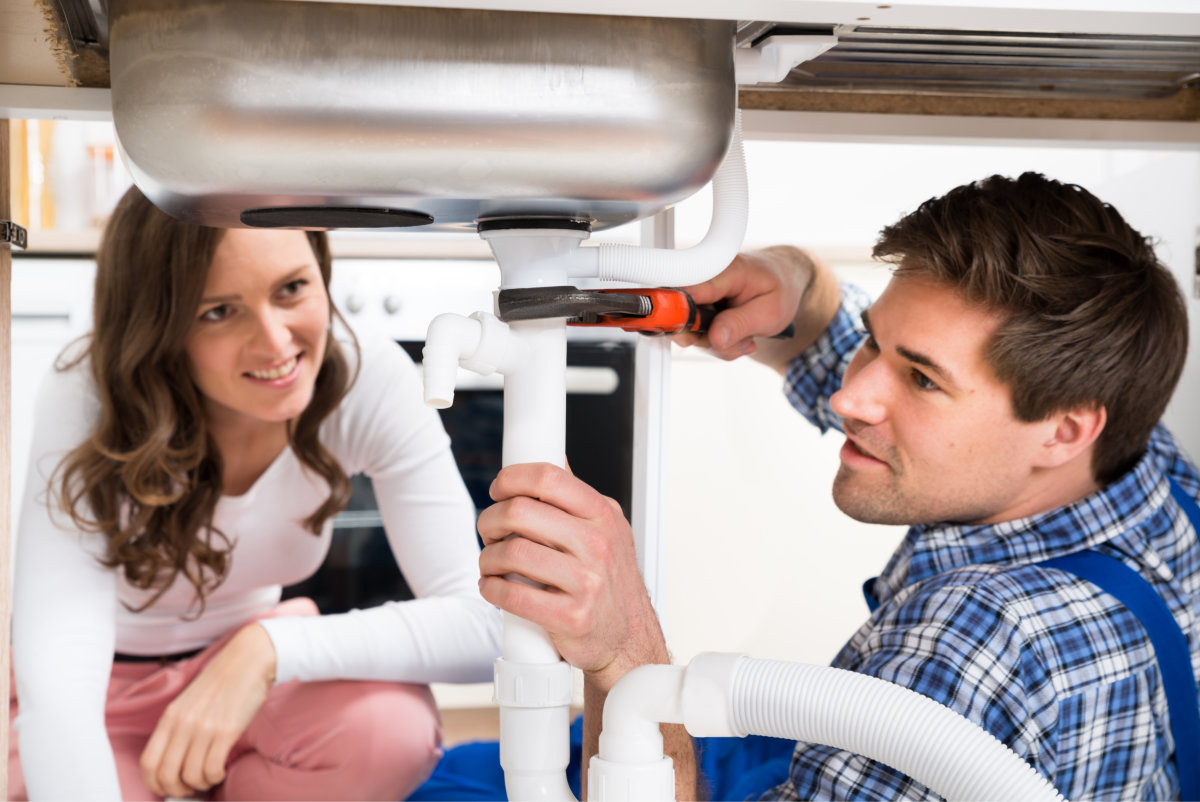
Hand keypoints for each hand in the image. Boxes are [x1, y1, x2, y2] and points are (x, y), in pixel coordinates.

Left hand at [140, 623, 277, 796]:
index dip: (154, 783)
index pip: (148, 763)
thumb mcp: (188, 704)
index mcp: (170, 718)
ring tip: (208, 778)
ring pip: (191, 775)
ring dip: (200, 784)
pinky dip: (215, 777)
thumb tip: (173, 763)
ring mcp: (204, 728)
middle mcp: (183, 724)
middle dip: (177, 790)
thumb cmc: (220, 685)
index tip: (167, 787)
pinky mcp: (226, 731)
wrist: (247, 662)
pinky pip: (212, 768)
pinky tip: (220, 770)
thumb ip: (177, 729)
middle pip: (166, 774)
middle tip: (189, 789)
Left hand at [477, 463, 667, 690]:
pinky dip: (491, 589)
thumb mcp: (606, 529)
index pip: (548, 478)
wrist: (628, 637)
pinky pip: (514, 595)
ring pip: (512, 553)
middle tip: (489, 531)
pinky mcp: (572, 617)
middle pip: (520, 512)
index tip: (498, 489)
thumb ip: (576, 497)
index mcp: (603, 515)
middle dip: (490, 519)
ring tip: (491, 564)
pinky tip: (493, 587)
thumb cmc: (610, 581)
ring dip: (488, 558)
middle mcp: (598, 544)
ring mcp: (587, 582)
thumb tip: (555, 455)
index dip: (511, 478)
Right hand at [674, 246, 837, 373]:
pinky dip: (717, 342)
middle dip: (709, 340)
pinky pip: (699, 334)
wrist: (784, 282)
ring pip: (692, 332)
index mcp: (726, 272)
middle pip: (686, 317)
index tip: (687, 335)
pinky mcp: (700, 306)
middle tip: (740, 341)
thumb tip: (715, 337)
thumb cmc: (780, 290)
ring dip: (717, 344)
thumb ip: (740, 324)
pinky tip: (737, 336)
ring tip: (745, 337)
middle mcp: (707, 279)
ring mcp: (702, 294)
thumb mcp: (770, 313)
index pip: (689, 290)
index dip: (680, 314)